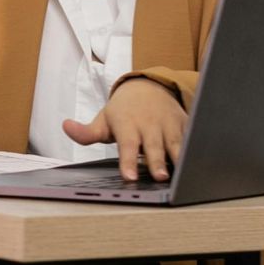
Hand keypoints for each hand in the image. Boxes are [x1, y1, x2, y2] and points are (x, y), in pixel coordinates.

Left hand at [64, 79, 187, 183]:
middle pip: (154, 146)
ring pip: (176, 143)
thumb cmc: (123, 111)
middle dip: (157, 161)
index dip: (127, 161)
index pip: (127, 145)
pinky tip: (198, 165)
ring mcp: (169, 124)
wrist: (149, 87)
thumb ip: (85, 132)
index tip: (129, 177)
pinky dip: (195, 150)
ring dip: (179, 159)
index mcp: (128, 124)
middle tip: (160, 177)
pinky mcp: (185, 125)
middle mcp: (149, 124)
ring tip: (181, 175)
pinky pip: (192, 138)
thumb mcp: (103, 120)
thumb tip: (65, 126)